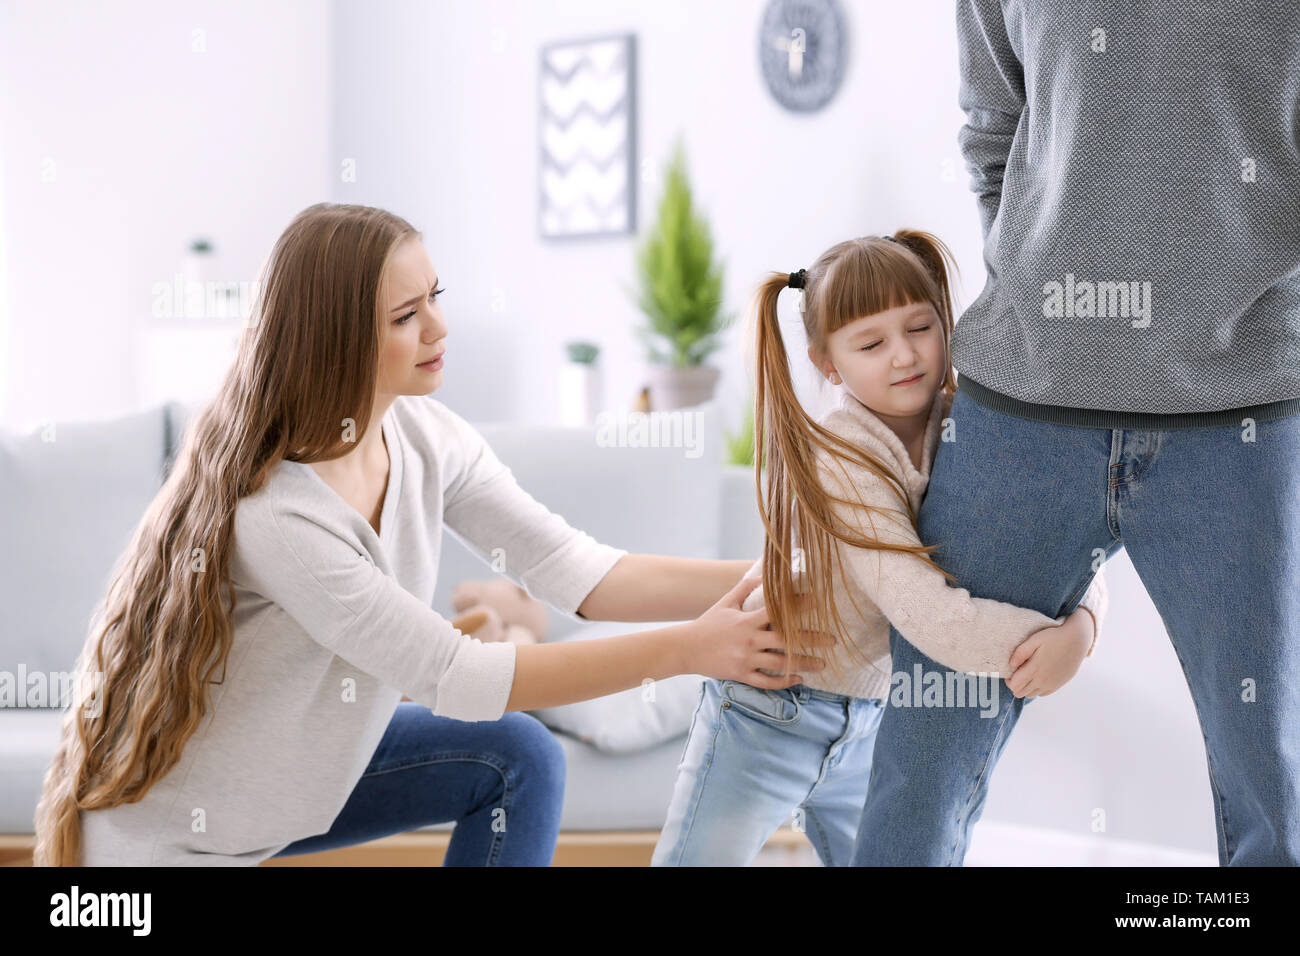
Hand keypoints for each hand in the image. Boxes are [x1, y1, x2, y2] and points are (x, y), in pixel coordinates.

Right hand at [683, 575, 832, 689]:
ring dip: (804, 663)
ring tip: (822, 663)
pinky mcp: (741, 675)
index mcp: (746, 621)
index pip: (777, 611)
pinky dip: (784, 681)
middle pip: (786, 640)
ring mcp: (745, 660)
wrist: (685, 649)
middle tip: (832, 640)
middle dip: (812, 640)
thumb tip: (765, 574)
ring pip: (781, 664)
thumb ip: (745, 588)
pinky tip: (798, 679)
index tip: (818, 602)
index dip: (798, 606)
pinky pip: (766, 682)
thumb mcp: (725, 603)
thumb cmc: (707, 623)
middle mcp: (749, 641)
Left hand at [1005, 609, 1093, 697]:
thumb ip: (1020, 653)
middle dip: (1015, 684)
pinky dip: (1036, 688)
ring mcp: (1051, 684)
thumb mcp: (1034, 640)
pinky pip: (1042, 694)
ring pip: (1030, 695)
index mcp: (1034, 669)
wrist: (1076, 640)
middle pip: (1020, 693)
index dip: (1008, 680)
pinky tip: (1038, 677)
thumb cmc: (1054, 638)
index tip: (1011, 671)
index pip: (1014, 686)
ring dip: (1025, 687)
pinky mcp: (1059, 684)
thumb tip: (1011, 665)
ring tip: (1027, 674)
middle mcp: (1042, 680)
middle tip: (1018, 672)